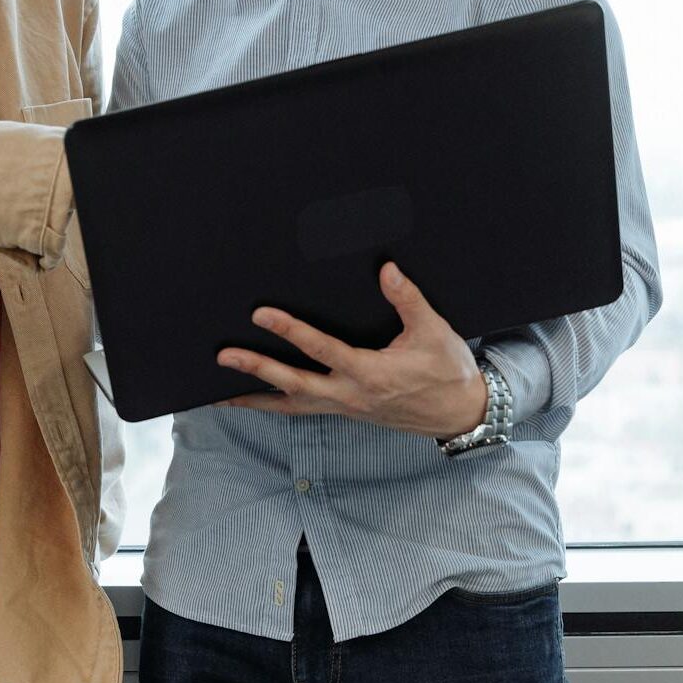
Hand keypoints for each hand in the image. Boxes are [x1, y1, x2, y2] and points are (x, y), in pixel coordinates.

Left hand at [214, 262, 488, 437]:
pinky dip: (275, 405)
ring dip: (256, 398)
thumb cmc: (448, 371)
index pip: (321, 349)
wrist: (461, 413)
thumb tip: (386, 269)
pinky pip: (302, 410)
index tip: (261, 315)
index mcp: (370, 373)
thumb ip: (407, 299)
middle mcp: (351, 395)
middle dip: (257, 369)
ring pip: (292, 406)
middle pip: (294, 384)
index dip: (289, 330)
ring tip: (220, 393)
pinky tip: (255, 399)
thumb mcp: (433, 331)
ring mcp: (345, 407)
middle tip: (224, 356)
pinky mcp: (345, 411)